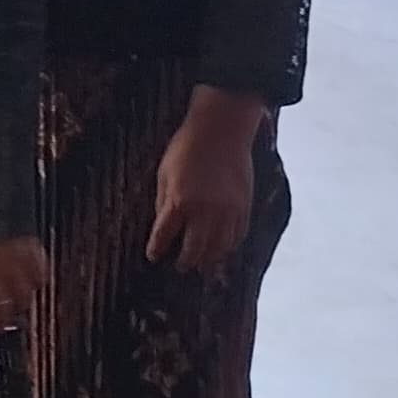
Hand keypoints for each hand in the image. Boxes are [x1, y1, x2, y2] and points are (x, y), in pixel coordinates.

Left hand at [150, 88, 267, 276]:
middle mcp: (204, 212)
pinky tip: (222, 250)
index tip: (153, 257)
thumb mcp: (164, 173)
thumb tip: (162, 226)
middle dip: (185, 262)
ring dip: (209, 260)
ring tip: (201, 265)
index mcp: (179, 202)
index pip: (164, 236)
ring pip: (219, 248)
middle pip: (194, 250)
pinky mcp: (244, 207)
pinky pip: (237, 236)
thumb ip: (163, 202)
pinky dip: (229, 247)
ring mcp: (227, 211)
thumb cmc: (187, 147)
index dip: (157, 250)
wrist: (221, 130)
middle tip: (180, 267)